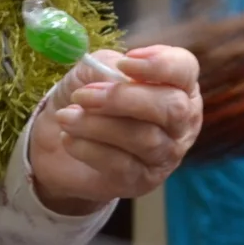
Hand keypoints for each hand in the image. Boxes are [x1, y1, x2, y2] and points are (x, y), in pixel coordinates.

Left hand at [29, 45, 202, 209]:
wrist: (58, 145)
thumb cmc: (87, 100)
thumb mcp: (93, 72)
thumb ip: (106, 67)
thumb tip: (115, 75)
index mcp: (177, 85)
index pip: (185, 69)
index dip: (160, 64)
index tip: (125, 62)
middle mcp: (181, 122)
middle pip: (172, 108)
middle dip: (124, 99)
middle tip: (83, 95)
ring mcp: (166, 155)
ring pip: (145, 139)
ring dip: (98, 125)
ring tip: (66, 116)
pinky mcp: (142, 181)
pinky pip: (122, 165)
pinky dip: (89, 149)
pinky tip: (69, 138)